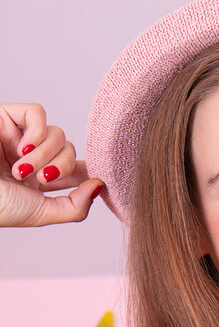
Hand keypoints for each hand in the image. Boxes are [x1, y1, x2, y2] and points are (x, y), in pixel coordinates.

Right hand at [0, 102, 104, 227]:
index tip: (95, 178)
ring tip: (21, 169)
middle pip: (70, 150)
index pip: (76, 168)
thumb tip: (100, 185)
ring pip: (58, 133)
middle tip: (40, 178)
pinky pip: (38, 112)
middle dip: (61, 166)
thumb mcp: (42, 214)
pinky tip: (23, 148)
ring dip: (45, 154)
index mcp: (40, 181)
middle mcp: (32, 157)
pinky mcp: (7, 117)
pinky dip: (37, 131)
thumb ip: (76, 207)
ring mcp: (20, 137)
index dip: (88, 170)